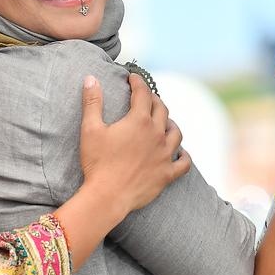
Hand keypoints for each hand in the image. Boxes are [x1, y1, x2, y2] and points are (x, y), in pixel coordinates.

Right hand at [79, 73, 190, 219]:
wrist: (107, 196)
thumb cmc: (97, 163)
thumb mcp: (90, 129)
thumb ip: (92, 102)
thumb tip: (90, 78)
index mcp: (139, 121)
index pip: (143, 94)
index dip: (138, 82)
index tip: (133, 78)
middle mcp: (157, 135)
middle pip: (162, 110)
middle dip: (154, 99)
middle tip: (145, 97)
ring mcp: (165, 155)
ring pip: (176, 132)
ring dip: (170, 123)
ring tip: (164, 121)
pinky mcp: (167, 174)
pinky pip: (184, 163)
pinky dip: (184, 155)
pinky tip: (181, 152)